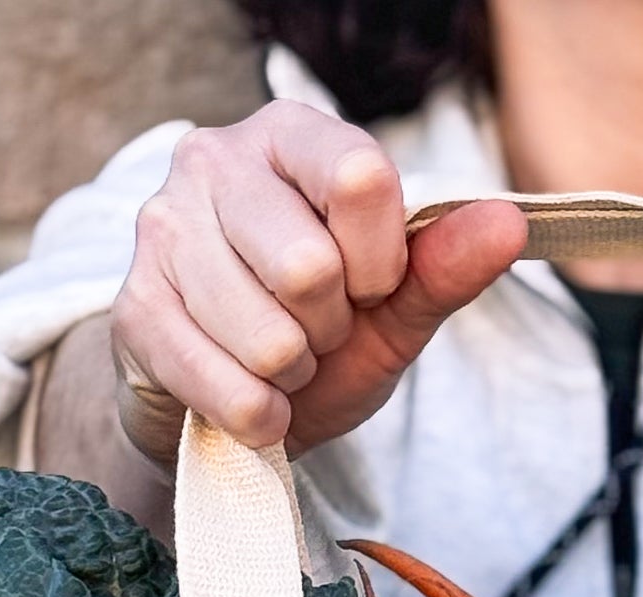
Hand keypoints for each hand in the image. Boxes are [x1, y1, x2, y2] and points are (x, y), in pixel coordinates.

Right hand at [110, 100, 528, 466]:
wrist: (231, 402)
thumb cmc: (317, 339)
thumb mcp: (393, 306)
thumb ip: (445, 267)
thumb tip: (508, 222)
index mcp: (291, 136)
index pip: (359, 178)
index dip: (380, 263)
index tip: (368, 288)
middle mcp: (214, 160)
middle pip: (308, 267)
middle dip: (328, 327)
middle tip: (314, 331)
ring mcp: (162, 230)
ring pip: (267, 338)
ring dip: (292, 375)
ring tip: (278, 360)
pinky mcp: (134, 310)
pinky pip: (227, 387)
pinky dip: (257, 415)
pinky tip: (249, 397)